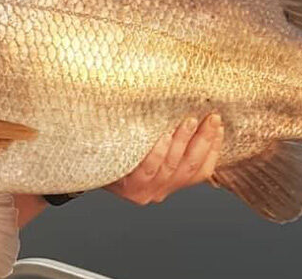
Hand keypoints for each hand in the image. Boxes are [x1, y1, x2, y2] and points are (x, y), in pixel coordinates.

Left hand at [104, 113, 223, 204]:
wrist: (83, 163)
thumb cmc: (118, 149)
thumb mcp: (146, 147)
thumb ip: (168, 140)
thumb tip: (192, 109)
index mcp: (171, 183)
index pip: (201, 170)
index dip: (213, 147)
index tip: (218, 124)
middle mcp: (160, 190)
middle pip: (189, 166)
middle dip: (203, 140)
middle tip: (210, 117)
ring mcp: (145, 191)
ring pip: (172, 166)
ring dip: (183, 141)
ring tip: (189, 120)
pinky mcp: (129, 187)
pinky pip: (149, 168)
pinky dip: (158, 151)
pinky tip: (162, 134)